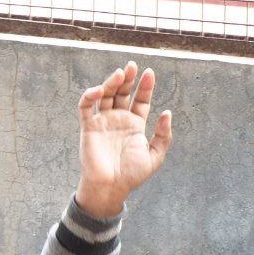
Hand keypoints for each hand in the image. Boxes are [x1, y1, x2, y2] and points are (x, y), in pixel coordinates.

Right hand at [74, 62, 173, 218]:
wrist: (110, 187)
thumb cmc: (132, 175)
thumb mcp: (155, 156)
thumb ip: (163, 135)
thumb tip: (167, 113)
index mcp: (134, 125)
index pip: (140, 99)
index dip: (145, 86)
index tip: (149, 73)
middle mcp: (118, 120)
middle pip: (122, 92)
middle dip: (127, 79)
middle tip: (132, 66)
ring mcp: (103, 122)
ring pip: (106, 95)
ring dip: (111, 82)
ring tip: (120, 73)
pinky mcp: (88, 127)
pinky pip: (86, 106)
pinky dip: (90, 95)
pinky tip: (100, 90)